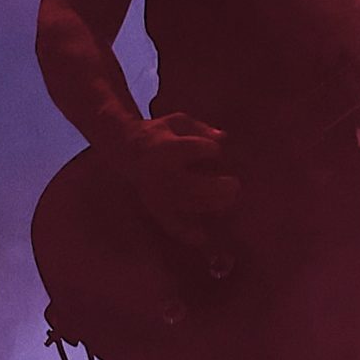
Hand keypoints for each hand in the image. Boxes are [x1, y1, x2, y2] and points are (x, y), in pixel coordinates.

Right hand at [106, 113, 238, 244]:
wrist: (124, 148)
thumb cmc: (158, 133)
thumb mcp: (178, 121)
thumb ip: (201, 128)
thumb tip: (224, 138)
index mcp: (168, 147)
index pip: (198, 149)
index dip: (211, 150)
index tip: (215, 151)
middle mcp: (163, 172)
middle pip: (196, 184)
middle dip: (220, 187)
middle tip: (235, 185)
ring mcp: (158, 192)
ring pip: (188, 205)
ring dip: (212, 206)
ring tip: (228, 202)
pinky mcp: (154, 206)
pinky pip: (170, 223)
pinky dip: (186, 232)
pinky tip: (202, 238)